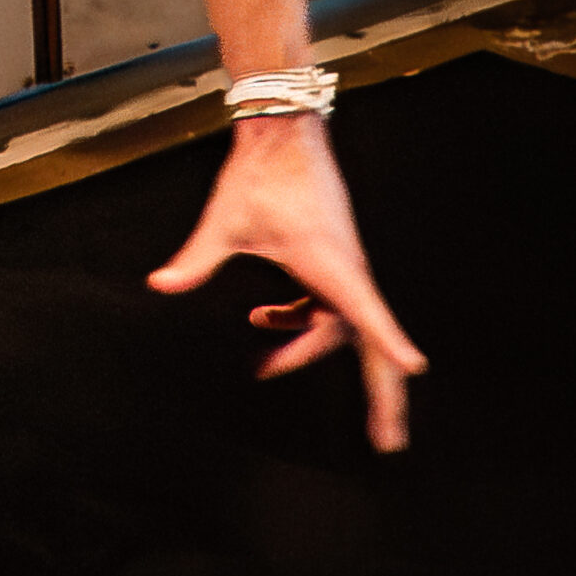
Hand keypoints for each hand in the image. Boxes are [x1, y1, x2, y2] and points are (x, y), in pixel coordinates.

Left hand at [148, 113, 427, 451]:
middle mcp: (345, 270)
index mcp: (331, 266)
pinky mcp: (329, 257)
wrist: (282, 132)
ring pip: (340, 325)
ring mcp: (341, 265)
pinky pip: (324, 304)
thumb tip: (160, 285)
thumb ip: (197, 258)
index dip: (390, 341)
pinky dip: (297, 318)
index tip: (415, 367)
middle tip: (387, 444)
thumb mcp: (225, 220)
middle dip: (380, 394)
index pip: (366, 313)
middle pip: (370, 342)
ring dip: (308, 349)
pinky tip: (260, 319)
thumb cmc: (260, 174)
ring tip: (264, 368)